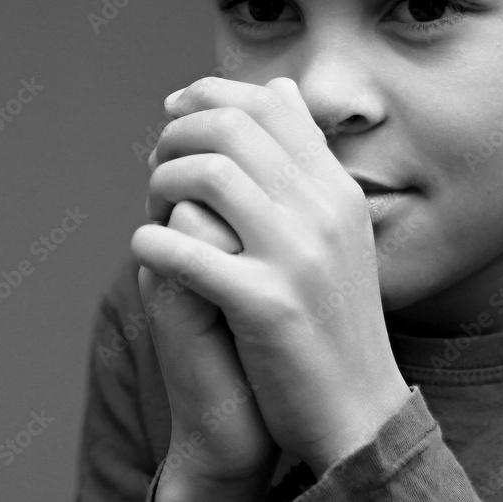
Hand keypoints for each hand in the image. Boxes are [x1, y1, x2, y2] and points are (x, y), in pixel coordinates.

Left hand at [132, 77, 410, 476]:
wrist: (358, 413)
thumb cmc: (330, 321)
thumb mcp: (336, 230)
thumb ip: (306, 162)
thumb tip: (281, 88)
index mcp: (338, 190)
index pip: (270, 104)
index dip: (210, 95)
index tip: (173, 109)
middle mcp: (324, 211)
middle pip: (232, 128)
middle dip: (177, 133)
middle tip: (154, 159)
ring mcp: (297, 256)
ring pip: (206, 175)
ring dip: (161, 182)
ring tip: (151, 205)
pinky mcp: (266, 304)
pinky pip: (182, 249)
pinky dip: (150, 241)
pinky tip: (145, 249)